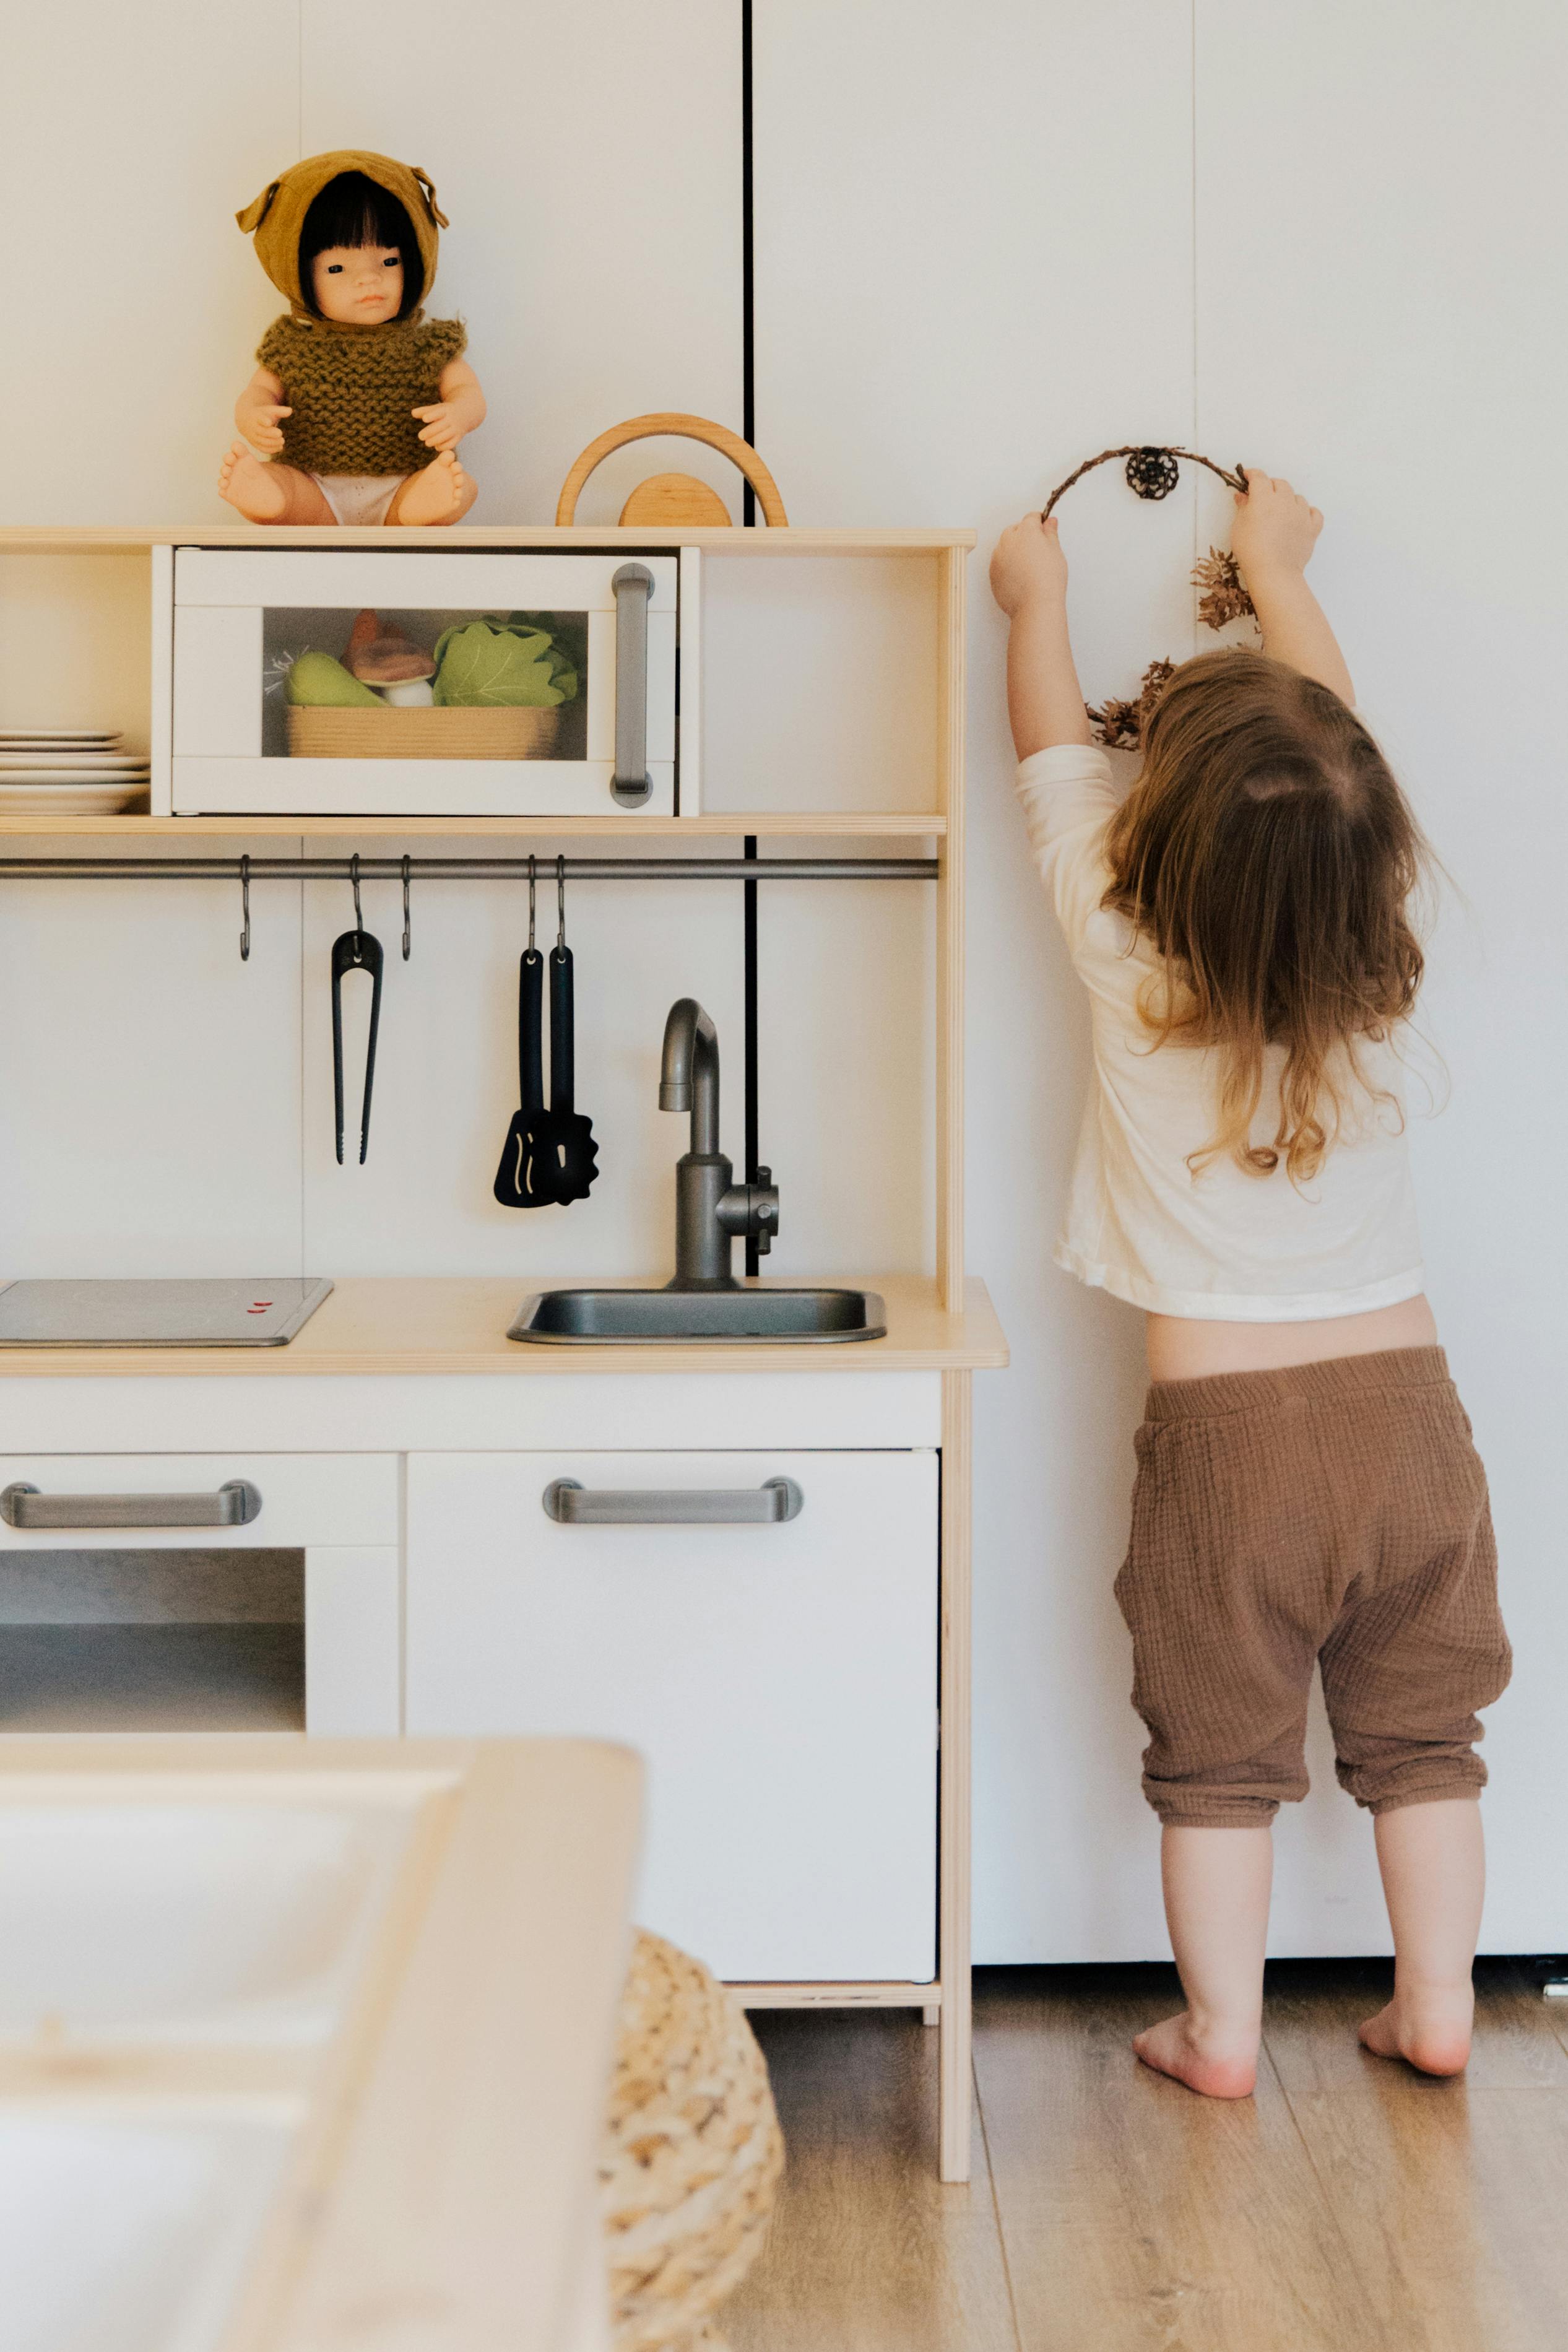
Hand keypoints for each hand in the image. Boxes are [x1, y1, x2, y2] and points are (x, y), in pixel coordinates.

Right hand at [238, 403, 290, 455]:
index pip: (259, 419)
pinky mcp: (256, 444)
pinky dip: (272, 449)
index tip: (269, 422)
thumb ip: (280, 411)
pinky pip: (263, 449)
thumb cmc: (263, 415)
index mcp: (256, 416)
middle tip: (280, 434)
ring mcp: (253, 437)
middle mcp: (253, 428)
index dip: (263, 421)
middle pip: (262, 432)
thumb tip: (290, 410)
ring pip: (263, 442)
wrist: (247, 421)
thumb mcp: (270, 410)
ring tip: (282, 441)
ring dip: (273, 443)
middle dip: (271, 434)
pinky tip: (280, 447)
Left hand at [412, 401, 465, 451]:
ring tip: (427, 443)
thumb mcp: (437, 408)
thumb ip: (424, 411)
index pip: (438, 412)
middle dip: (430, 432)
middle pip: (441, 426)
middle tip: (420, 436)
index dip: (431, 415)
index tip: (424, 419)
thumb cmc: (446, 411)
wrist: (466, 414)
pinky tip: (436, 447)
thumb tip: (412, 413)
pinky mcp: (458, 437)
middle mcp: (452, 419)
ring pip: (446, 436)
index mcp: (446, 410)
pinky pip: (451, 444)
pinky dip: (443, 446)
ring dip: (435, 440)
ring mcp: (456, 428)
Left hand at [990, 512, 1067, 617]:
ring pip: (1005, 547)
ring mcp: (997, 557)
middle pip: (1015, 530)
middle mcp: (1008, 541)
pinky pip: (999, 563)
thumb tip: (1049, 522)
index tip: (1044, 529)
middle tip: (1038, 551)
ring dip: (1014, 550)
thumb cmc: (1048, 579)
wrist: (1035, 605)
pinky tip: (1020, 576)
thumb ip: (1050, 533)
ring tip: (1028, 566)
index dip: (1040, 523)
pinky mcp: (992, 573)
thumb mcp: (1055, 551)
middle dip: (1024, 535)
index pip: (1031, 518)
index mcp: (1026, 531)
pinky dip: (1007, 565)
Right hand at [1230, 469, 1322, 583]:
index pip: (1259, 478)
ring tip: (1280, 512)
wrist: (1273, 573)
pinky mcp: (1312, 528)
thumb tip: (1242, 496)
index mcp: (1264, 498)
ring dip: (1288, 499)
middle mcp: (1285, 501)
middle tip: (1262, 496)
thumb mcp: (1238, 527)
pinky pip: (1314, 513)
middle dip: (1270, 486)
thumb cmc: (1251, 551)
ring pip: (1297, 497)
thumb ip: (1242, 507)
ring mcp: (1301, 514)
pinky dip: (1307, 512)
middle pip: (1280, 484)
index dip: (1252, 474)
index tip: (1247, 476)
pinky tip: (1300, 518)